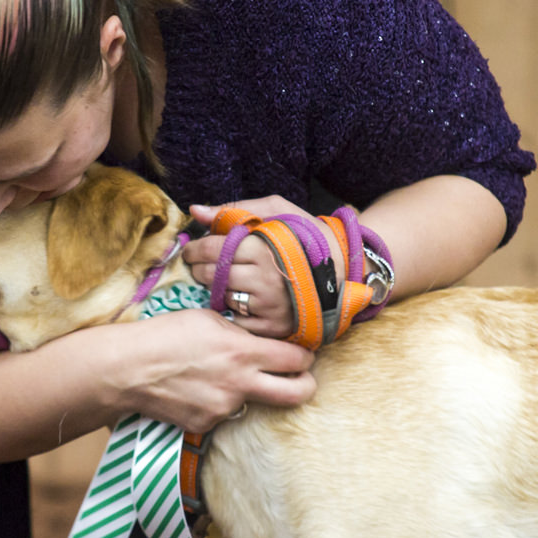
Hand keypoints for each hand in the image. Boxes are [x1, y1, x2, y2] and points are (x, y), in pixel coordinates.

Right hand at [115, 310, 315, 433]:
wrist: (128, 368)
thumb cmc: (166, 335)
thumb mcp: (209, 319)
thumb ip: (240, 334)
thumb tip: (258, 342)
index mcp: (244, 353)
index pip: (297, 359)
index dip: (305, 356)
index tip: (301, 355)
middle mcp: (240, 384)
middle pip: (297, 393)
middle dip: (306, 386)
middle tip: (300, 379)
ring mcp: (224, 408)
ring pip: (251, 401)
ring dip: (245, 390)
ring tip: (214, 375)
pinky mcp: (205, 425)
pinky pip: (222, 413)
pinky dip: (215, 401)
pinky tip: (194, 388)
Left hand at [183, 196, 345, 339]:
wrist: (346, 267)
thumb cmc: (307, 235)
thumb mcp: (276, 211)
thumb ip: (233, 210)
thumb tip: (195, 210)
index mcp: (262, 248)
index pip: (212, 249)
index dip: (195, 248)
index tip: (191, 250)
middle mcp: (265, 279)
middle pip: (212, 275)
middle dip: (201, 269)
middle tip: (203, 265)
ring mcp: (270, 306)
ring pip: (222, 298)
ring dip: (216, 289)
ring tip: (225, 279)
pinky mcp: (274, 327)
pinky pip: (238, 323)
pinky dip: (232, 312)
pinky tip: (239, 299)